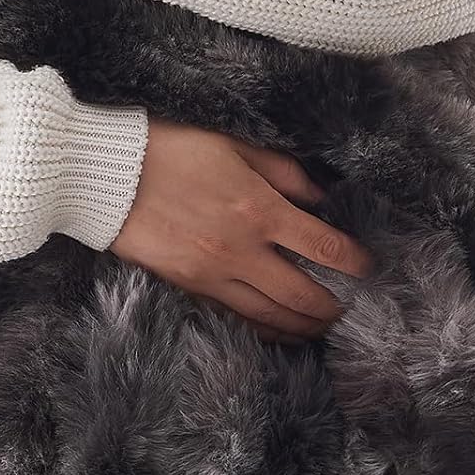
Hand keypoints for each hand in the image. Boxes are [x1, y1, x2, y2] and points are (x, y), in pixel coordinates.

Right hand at [108, 119, 373, 343]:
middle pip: (302, 295)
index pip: (323, 246)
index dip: (353, 262)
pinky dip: (264, 329)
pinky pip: (236, 317)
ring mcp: (213, 273)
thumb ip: (282, 171)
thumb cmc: (169, 148)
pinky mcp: (189, 286)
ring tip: (322, 329)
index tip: (368, 268)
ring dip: (302, 326)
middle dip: (332, 308)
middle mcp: (242, 249)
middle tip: (350, 312)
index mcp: (259, 208)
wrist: (106, 176)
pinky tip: (278, 331)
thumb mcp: (232, 144)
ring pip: (270, 315)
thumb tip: (318, 197)